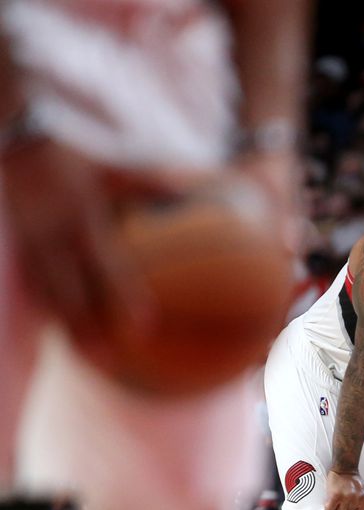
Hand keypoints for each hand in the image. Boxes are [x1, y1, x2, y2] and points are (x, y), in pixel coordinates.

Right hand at [0, 138, 145, 347]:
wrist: (20, 143)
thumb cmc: (77, 161)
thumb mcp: (115, 171)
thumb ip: (152, 186)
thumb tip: (190, 190)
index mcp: (85, 222)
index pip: (108, 268)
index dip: (124, 297)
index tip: (143, 325)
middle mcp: (57, 239)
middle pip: (74, 293)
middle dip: (90, 327)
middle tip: (110, 360)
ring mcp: (34, 245)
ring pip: (51, 296)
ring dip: (68, 327)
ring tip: (88, 357)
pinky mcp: (20, 249)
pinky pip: (34, 286)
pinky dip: (49, 311)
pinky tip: (63, 337)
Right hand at [325, 470, 363, 509]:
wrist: (345, 467)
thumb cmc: (355, 484)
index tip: (349, 505)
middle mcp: (358, 499)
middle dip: (344, 509)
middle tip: (344, 498)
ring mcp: (346, 497)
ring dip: (336, 507)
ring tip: (338, 497)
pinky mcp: (335, 495)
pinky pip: (329, 509)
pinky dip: (329, 506)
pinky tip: (331, 499)